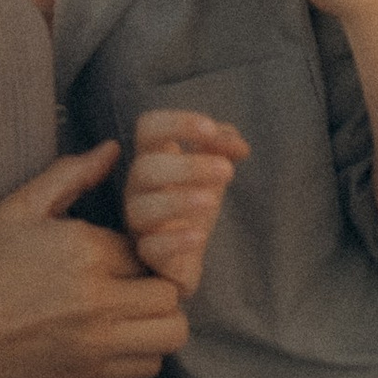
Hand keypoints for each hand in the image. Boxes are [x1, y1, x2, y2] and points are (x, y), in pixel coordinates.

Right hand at [0, 144, 188, 377]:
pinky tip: (112, 337)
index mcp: (84, 249)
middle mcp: (98, 299)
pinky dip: (141, 353)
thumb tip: (111, 149)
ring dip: (159, 320)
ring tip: (129, 310)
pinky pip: (148, 367)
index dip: (139, 247)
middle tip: (132, 282)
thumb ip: (70, 175)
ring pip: (172, 333)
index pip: (151, 245)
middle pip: (173, 291)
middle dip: (159, 282)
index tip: (115, 254)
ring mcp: (96, 343)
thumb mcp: (15, 209)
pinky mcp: (88, 377)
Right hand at [123, 108, 248, 295]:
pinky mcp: (148, 253)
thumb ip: (223, 146)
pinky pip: (152, 247)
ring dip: (178, 201)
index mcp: (152, 157)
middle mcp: (139, 187)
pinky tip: (199, 236)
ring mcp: (139, 221)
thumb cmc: (193, 203)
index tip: (210, 130)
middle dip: (188, 167)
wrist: (186, 253)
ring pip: (142, 208)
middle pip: (146, 168)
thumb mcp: (212, 169)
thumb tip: (238, 145)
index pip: (148, 127)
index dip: (177, 123)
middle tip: (228, 171)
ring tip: (212, 201)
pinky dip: (175, 241)